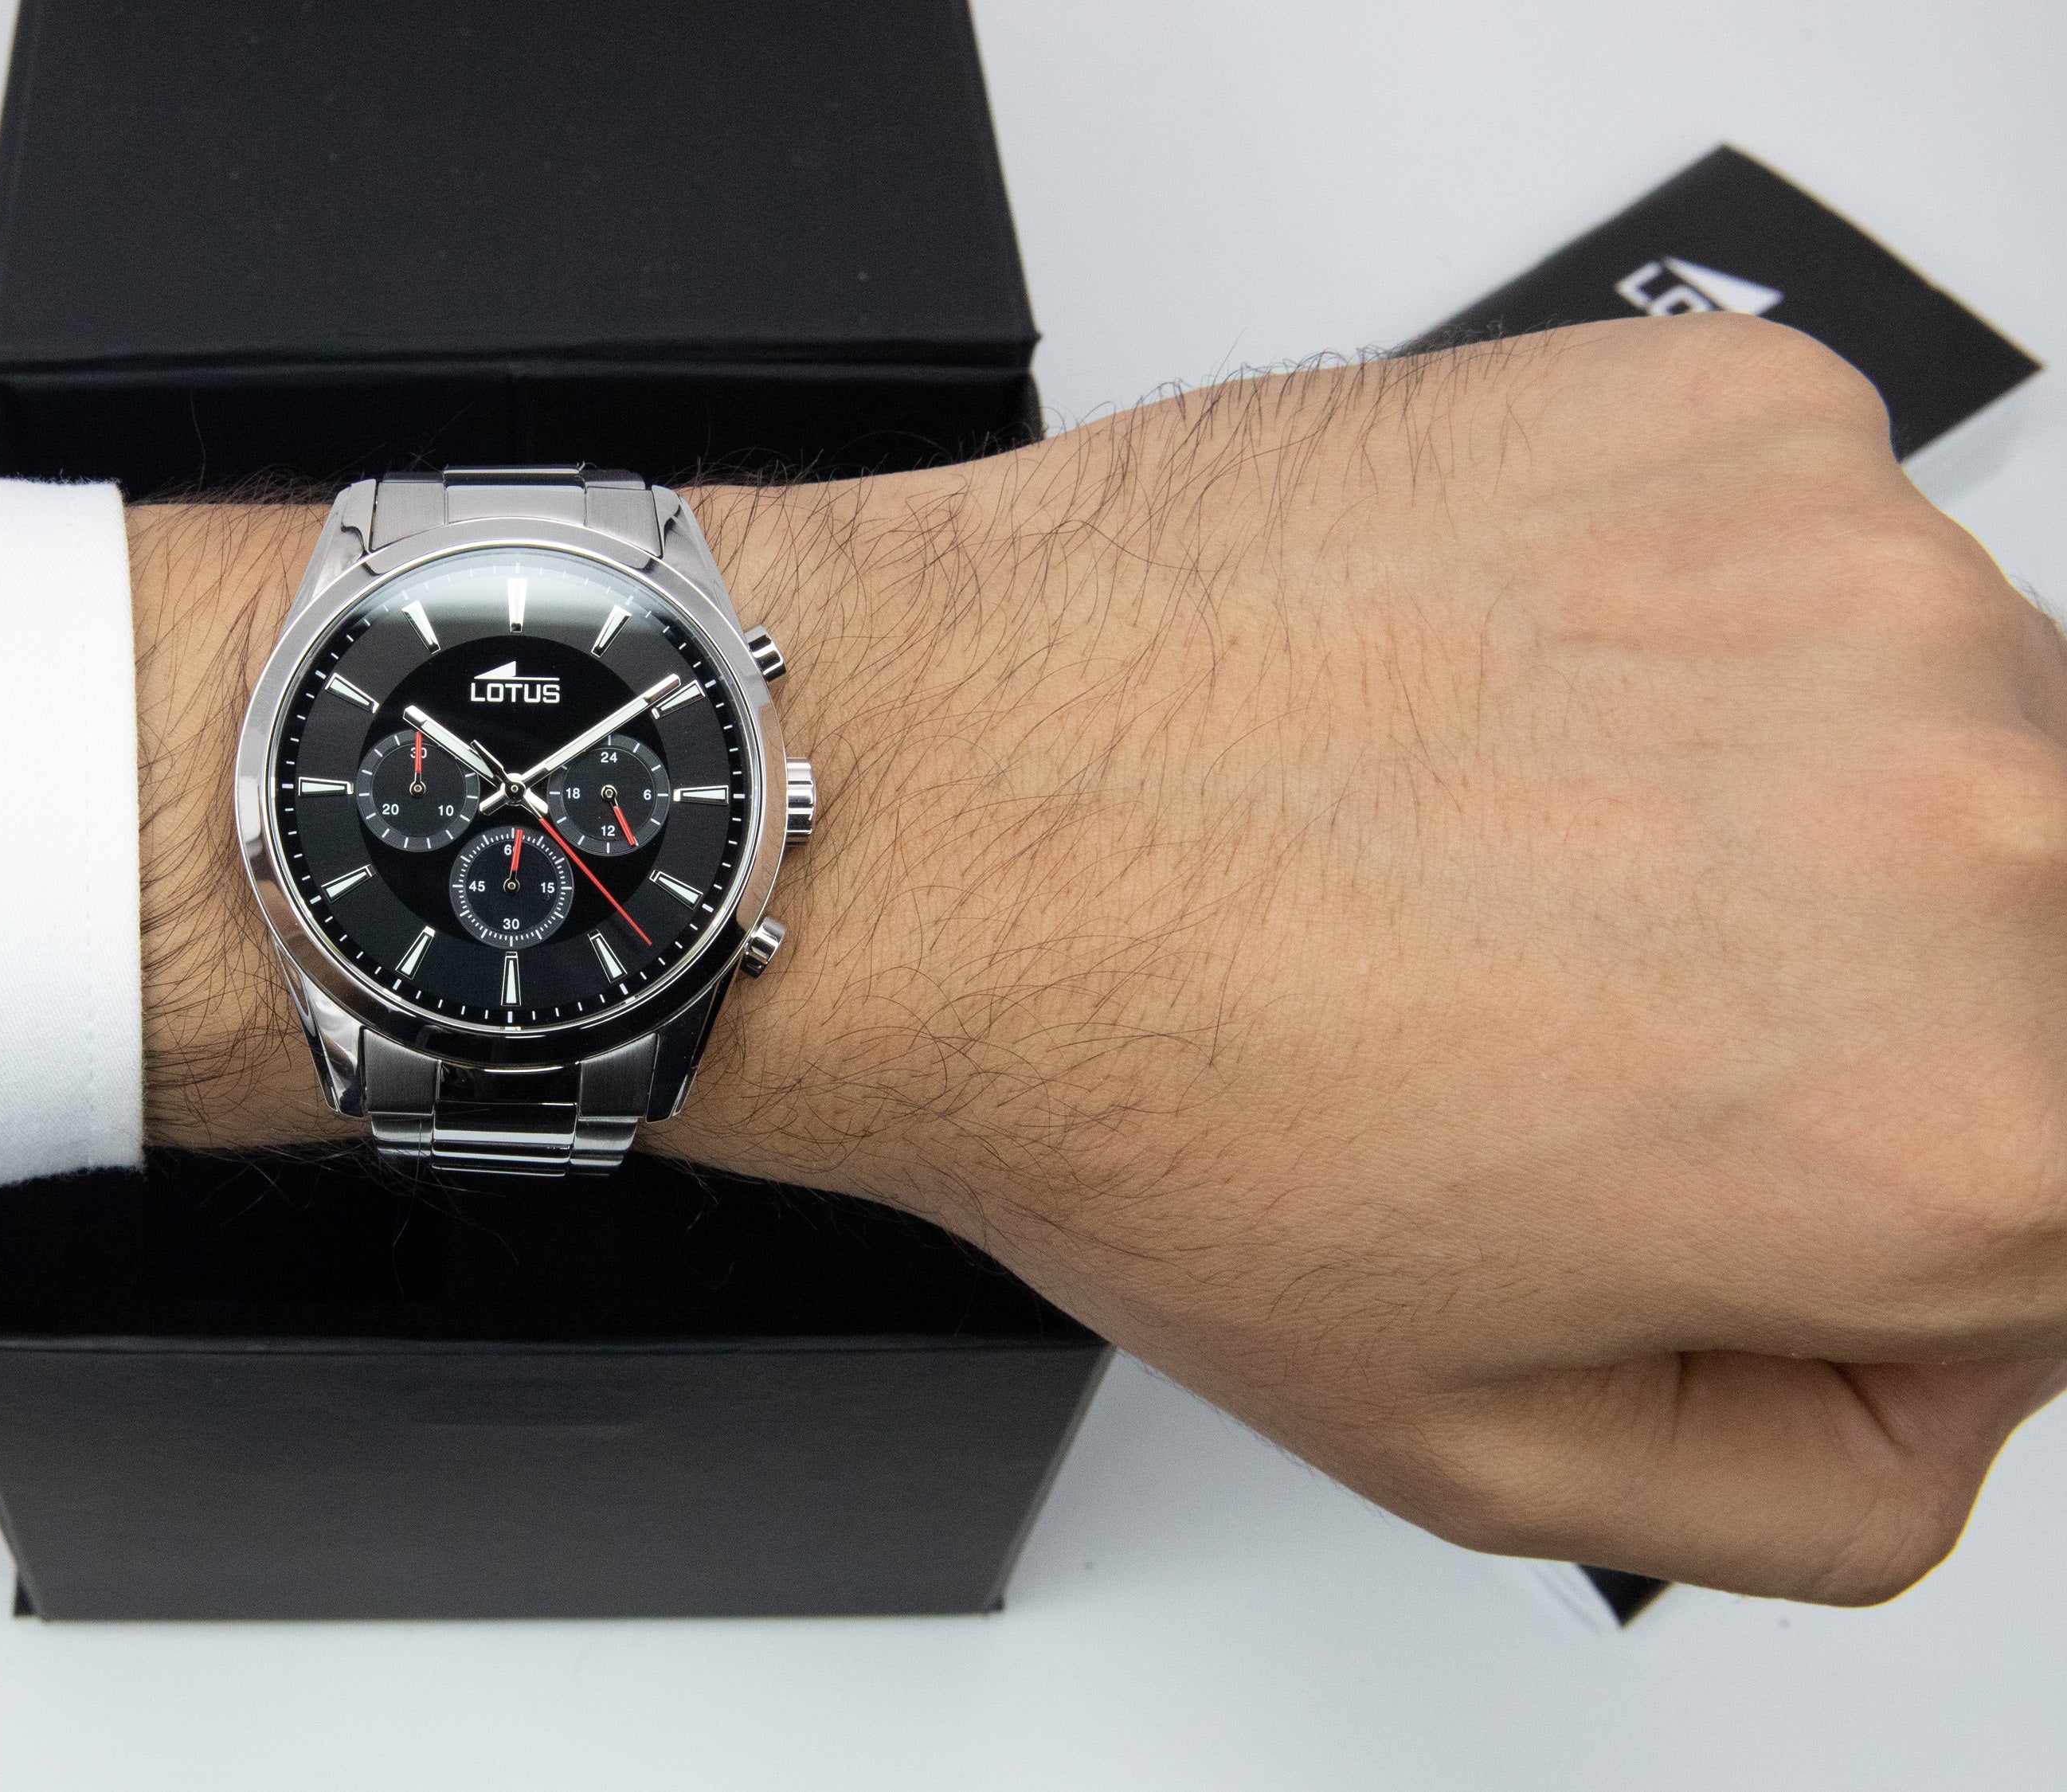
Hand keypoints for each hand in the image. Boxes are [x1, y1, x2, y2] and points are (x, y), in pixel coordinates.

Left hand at [126, 314, 2066, 1604]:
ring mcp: (1868, 584)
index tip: (1779, 1159)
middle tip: (1586, 1003)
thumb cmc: (1138, 1084)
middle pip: (2033, 954)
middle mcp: (1978, 826)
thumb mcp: (1487, 1447)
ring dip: (1768, 797)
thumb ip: (1822, 1474)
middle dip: (1856, 1001)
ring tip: (1495, 839)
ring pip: (1933, 739)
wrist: (927, 809)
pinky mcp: (1743, 416)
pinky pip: (1799, 557)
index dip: (1923, 1195)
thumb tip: (1952, 1376)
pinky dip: (1673, 624)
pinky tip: (1476, 700)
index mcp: (1963, 1122)